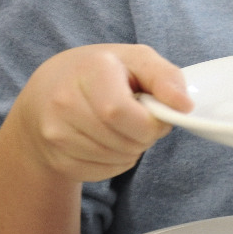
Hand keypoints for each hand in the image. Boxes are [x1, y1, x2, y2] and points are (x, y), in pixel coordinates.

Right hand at [5, 43, 191, 183]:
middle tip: (136, 120)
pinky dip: (115, 162)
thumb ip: (166, 77)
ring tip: (120, 128)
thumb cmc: (102, 73)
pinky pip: (103, 172)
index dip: (149, 122)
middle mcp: (64, 101)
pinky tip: (106, 141)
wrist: (47, 92)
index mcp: (89, 71)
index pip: (121, 113)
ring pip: (116, 159)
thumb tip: (185, 106)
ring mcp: (55, 132)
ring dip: (130, 150)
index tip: (153, 113)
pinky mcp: (57, 158)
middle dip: (143, 136)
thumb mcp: (137, 60)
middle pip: (124, 141)